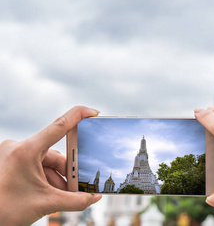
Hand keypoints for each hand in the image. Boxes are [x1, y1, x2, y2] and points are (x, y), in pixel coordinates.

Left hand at [0, 106, 101, 225]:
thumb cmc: (4, 210)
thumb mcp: (45, 204)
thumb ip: (75, 201)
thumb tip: (95, 198)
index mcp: (26, 150)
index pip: (59, 126)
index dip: (79, 116)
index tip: (94, 112)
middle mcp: (18, 147)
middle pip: (55, 154)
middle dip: (67, 172)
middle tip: (78, 186)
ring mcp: (12, 155)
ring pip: (45, 162)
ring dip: (57, 179)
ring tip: (62, 197)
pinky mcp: (10, 162)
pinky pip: (35, 166)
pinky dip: (45, 179)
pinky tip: (50, 194)